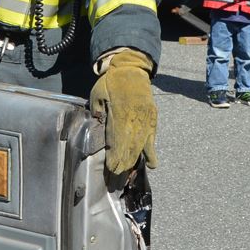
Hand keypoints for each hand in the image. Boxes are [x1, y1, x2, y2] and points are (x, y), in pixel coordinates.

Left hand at [89, 49, 157, 174]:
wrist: (131, 69)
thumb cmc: (111, 82)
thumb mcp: (97, 93)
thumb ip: (97, 109)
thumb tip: (97, 122)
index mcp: (120, 115)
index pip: (117, 142)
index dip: (115, 157)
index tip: (111, 169)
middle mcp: (134, 121)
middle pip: (129, 148)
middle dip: (122, 165)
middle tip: (116, 180)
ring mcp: (145, 121)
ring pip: (140, 147)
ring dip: (134, 162)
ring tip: (128, 175)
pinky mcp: (152, 119)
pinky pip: (152, 140)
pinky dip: (151, 153)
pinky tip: (151, 165)